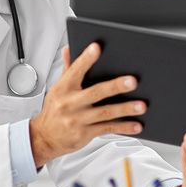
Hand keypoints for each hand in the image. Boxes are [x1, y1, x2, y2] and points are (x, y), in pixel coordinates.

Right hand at [28, 44, 144, 167]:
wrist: (44, 138)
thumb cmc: (54, 110)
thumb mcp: (57, 88)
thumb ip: (68, 69)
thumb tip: (68, 49)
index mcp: (63, 88)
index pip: (75, 70)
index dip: (86, 58)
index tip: (97, 47)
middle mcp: (70, 103)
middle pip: (95, 92)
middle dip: (115, 86)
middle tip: (133, 81)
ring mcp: (77, 120)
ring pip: (105, 113)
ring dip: (125, 109)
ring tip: (141, 106)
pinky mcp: (84, 134)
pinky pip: (107, 129)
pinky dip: (123, 127)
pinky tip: (135, 125)